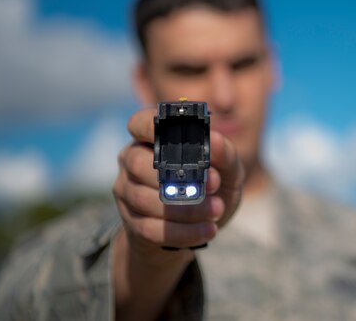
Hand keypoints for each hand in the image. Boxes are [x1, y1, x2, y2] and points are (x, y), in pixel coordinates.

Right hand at [113, 107, 244, 263]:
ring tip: (217, 211)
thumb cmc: (213, 187)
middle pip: (139, 164)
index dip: (152, 128)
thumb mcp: (228, 170)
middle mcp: (132, 160)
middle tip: (214, 187)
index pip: (140, 123)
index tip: (180, 138)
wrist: (201, 228)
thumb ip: (225, 154)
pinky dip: (183, 231)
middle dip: (179, 178)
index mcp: (153, 138)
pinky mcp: (131, 222)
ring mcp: (127, 191)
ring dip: (186, 209)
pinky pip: (150, 228)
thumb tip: (215, 141)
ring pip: (145, 200)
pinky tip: (207, 230)